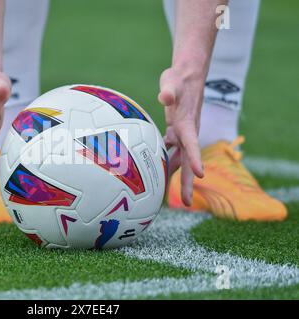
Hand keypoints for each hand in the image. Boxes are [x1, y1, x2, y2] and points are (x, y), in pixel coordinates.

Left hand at [158, 66, 204, 205]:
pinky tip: (156, 171)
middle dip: (186, 181)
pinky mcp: (174, 130)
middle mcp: (187, 132)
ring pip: (179, 158)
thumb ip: (169, 91)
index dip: (196, 159)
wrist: (187, 75)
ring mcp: (181, 133)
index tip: (201, 174)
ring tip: (172, 197)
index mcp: (187, 124)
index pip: (192, 144)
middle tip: (184, 202)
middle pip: (187, 160)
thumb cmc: (179, 79)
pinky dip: (165, 160)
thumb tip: (165, 97)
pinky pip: (170, 149)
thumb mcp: (172, 82)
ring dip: (175, 176)